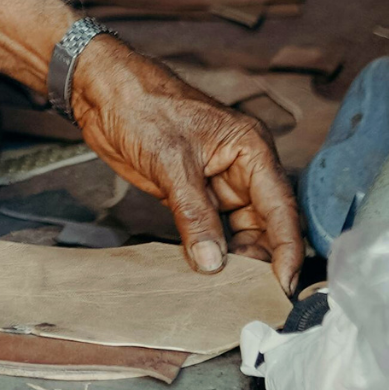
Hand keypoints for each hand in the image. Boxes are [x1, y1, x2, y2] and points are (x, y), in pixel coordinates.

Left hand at [70, 36, 303, 293]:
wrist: (101, 93)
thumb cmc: (142, 106)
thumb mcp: (170, 161)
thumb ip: (194, 214)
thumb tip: (213, 262)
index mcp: (250, 150)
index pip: (281, 208)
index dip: (287, 248)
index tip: (284, 285)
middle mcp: (241, 168)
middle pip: (265, 225)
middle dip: (261, 260)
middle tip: (252, 297)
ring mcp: (215, 182)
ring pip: (238, 231)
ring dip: (235, 259)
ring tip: (229, 292)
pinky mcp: (191, 193)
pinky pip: (209, 228)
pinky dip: (209, 250)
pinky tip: (205, 272)